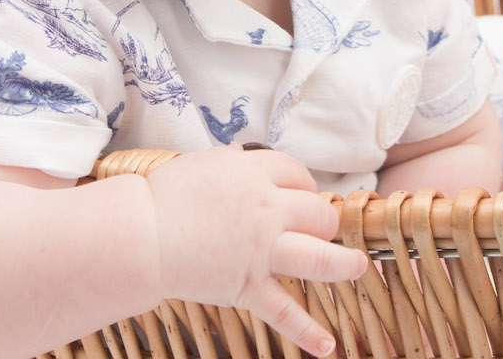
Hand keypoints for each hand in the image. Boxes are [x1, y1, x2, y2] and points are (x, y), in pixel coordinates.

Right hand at [145, 145, 366, 355]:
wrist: (143, 233)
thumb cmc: (166, 195)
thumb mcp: (205, 164)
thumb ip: (235, 165)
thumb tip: (248, 162)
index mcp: (256, 175)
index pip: (298, 174)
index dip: (305, 185)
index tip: (303, 193)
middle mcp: (268, 211)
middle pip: (318, 213)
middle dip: (324, 220)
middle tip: (320, 228)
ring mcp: (262, 252)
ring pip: (320, 259)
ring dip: (345, 265)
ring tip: (358, 267)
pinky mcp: (249, 287)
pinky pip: (285, 313)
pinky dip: (307, 333)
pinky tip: (327, 346)